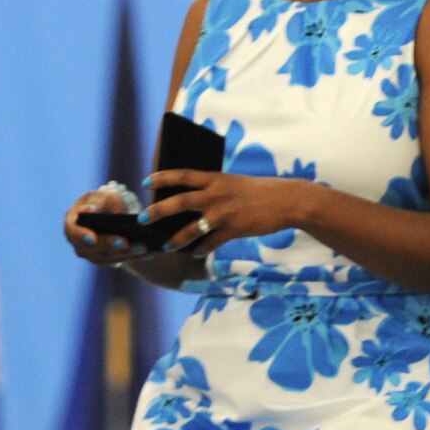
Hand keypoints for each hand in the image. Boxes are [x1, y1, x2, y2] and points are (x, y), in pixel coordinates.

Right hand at [65, 186, 144, 267]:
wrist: (114, 212)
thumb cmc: (105, 201)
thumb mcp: (102, 197)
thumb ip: (96, 203)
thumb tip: (89, 211)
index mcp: (73, 223)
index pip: (72, 232)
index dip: (81, 236)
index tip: (92, 238)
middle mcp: (79, 243)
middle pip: (93, 249)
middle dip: (110, 245)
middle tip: (124, 242)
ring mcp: (93, 254)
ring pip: (109, 257)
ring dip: (127, 253)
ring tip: (143, 247)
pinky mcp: (108, 260)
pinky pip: (122, 259)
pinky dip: (136, 256)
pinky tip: (150, 252)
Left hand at [144, 170, 303, 254]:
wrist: (287, 201)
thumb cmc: (261, 191)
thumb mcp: (234, 183)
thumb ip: (214, 189)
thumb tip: (194, 200)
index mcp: (215, 178)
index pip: (182, 175)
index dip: (161, 177)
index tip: (146, 181)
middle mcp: (215, 194)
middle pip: (178, 202)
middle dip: (157, 211)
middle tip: (142, 218)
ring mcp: (223, 213)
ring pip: (191, 229)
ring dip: (175, 240)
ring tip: (165, 246)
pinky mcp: (233, 230)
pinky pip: (210, 244)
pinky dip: (201, 250)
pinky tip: (195, 254)